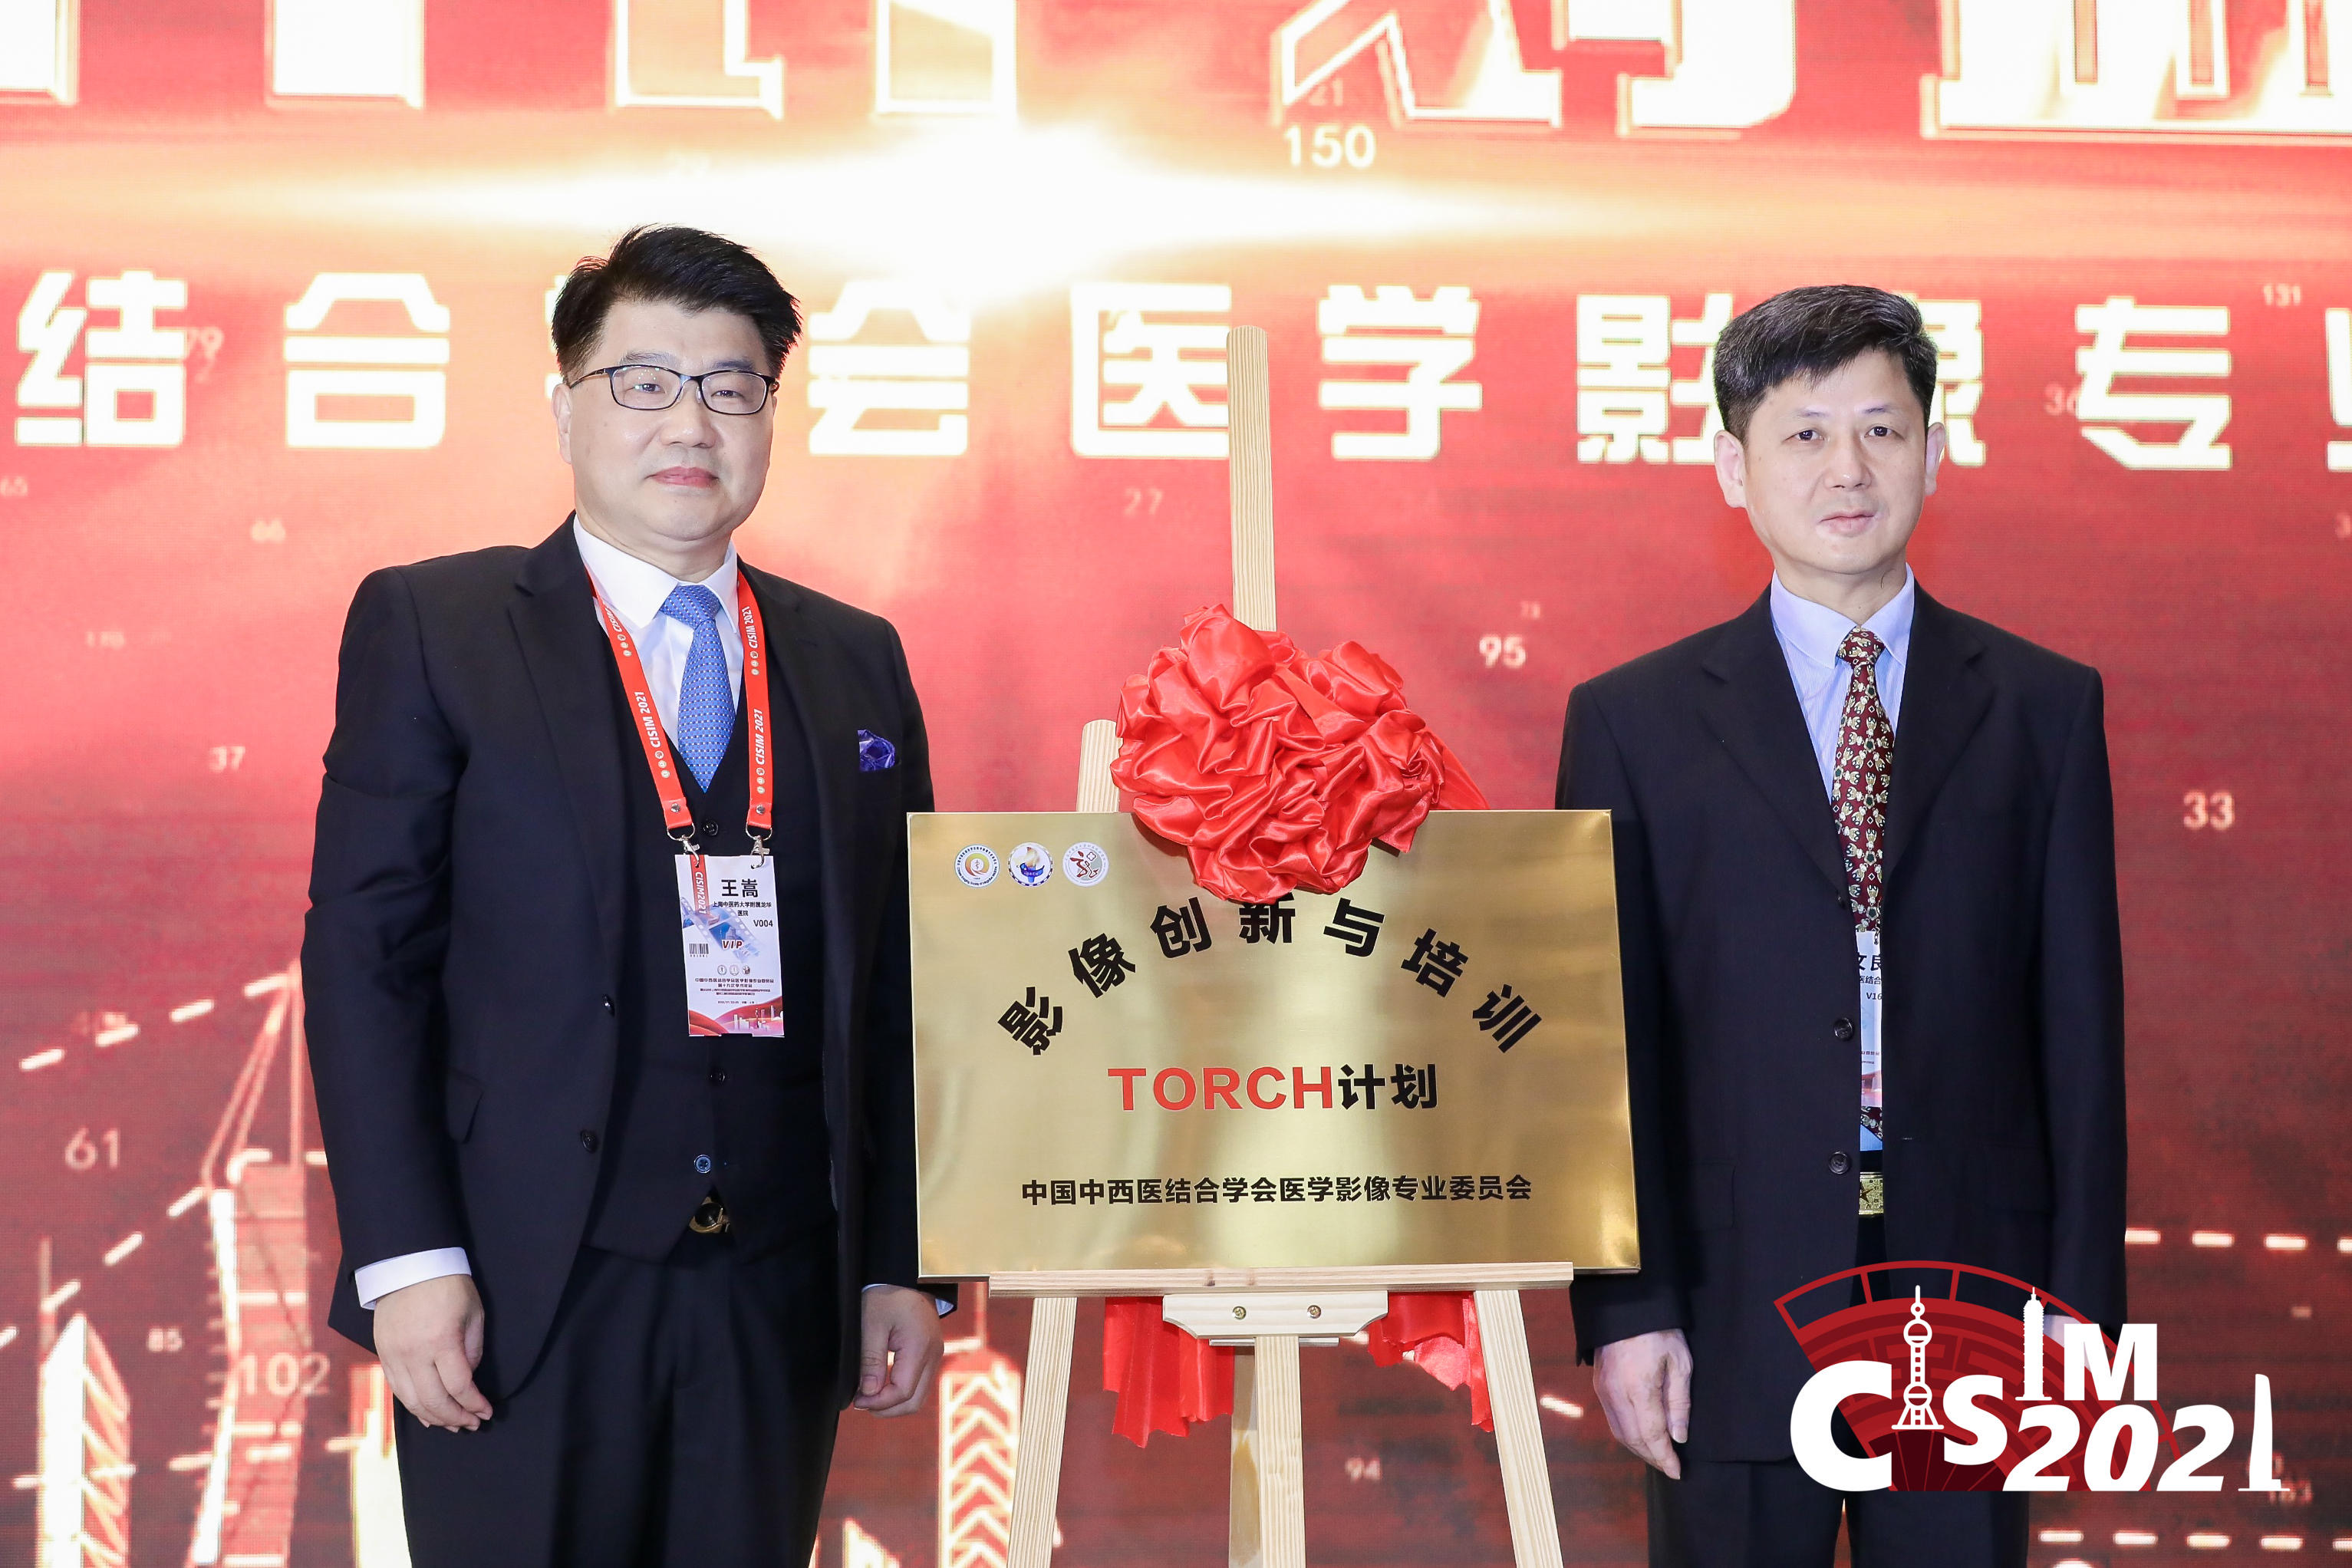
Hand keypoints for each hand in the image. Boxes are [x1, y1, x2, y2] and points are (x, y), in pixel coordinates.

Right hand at [374, 1274, 492, 1430]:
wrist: (408, 1264)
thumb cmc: (449, 1284)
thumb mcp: (473, 1312)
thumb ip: (473, 1349)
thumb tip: (468, 1379)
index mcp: (441, 1341)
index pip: (459, 1386)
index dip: (474, 1404)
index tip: (487, 1412)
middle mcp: (414, 1354)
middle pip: (434, 1401)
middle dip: (456, 1417)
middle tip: (473, 1424)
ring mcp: (394, 1356)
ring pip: (412, 1401)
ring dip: (434, 1418)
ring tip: (453, 1425)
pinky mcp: (382, 1354)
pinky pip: (397, 1390)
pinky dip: (413, 1407)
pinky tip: (427, 1415)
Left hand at [853, 1285, 944, 1416]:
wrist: (906, 1276)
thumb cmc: (887, 1295)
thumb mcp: (871, 1324)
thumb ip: (871, 1361)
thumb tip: (869, 1394)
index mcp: (919, 1348)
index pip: (902, 1392)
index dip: (879, 1402)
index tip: (857, 1400)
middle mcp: (933, 1355)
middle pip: (914, 1401)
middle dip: (887, 1408)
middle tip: (862, 1403)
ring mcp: (934, 1355)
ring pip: (918, 1395)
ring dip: (894, 1402)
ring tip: (870, 1396)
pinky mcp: (930, 1354)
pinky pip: (919, 1383)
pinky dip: (901, 1391)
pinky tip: (882, 1385)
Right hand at [1593, 1328, 1691, 1477]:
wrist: (1626, 1303)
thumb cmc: (1659, 1330)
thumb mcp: (1680, 1362)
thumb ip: (1679, 1402)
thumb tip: (1678, 1436)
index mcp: (1639, 1389)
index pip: (1652, 1435)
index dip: (1665, 1457)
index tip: (1677, 1472)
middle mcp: (1616, 1394)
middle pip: (1633, 1439)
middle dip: (1652, 1457)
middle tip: (1670, 1466)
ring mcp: (1603, 1390)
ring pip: (1619, 1432)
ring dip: (1638, 1448)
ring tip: (1657, 1454)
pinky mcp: (1598, 1385)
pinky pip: (1612, 1419)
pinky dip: (1627, 1434)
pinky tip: (1641, 1434)